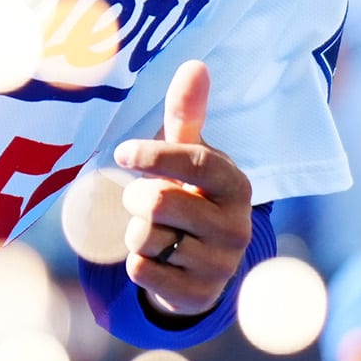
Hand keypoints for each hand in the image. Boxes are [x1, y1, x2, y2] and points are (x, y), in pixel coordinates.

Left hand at [113, 61, 252, 319]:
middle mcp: (237, 227)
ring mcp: (220, 264)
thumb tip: (195, 64)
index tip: (123, 153)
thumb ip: (187, 115)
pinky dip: (136, 262)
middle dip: (138, 198)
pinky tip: (155, 258)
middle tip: (144, 200)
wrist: (203, 265)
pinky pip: (142, 272)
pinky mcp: (198, 295)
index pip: (195, 162)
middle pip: (159, 202)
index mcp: (237, 185)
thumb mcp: (190, 157)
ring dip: (136, 233)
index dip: (155, 155)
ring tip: (156, 231)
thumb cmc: (191, 195)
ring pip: (146, 238)